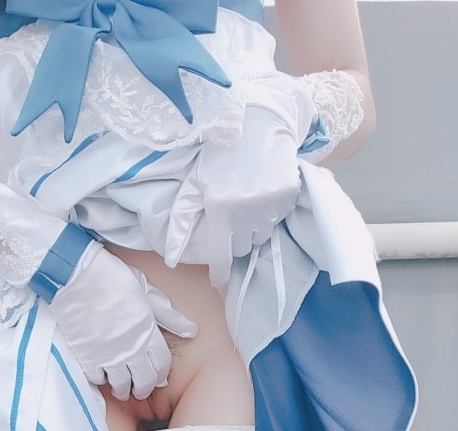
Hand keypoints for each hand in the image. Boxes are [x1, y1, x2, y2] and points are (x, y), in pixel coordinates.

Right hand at [48, 246, 196, 399]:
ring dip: (123, 389)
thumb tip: (191, 331)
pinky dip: (100, 379)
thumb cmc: (113, 279)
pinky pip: (97, 379)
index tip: (157, 378)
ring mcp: (109, 355)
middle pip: (144, 380)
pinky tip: (101, 374)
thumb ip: (169, 316)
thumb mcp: (147, 292)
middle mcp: (131, 349)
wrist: (77, 277)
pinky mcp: (88, 357)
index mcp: (148, 332)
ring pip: (121, 385)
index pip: (161, 365)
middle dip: (144, 388)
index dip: (160, 375)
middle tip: (140, 390)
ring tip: (121, 389)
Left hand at [166, 83, 317, 286]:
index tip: (218, 280)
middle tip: (231, 218)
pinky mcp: (287, 197)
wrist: (259, 122)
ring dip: (252, 228)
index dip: (219, 273)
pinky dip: (269, 214)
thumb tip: (169, 258)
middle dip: (235, 239)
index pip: (221, 258)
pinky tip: (262, 192)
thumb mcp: (195, 185)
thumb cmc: (219, 155)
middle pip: (242, 248)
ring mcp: (269, 206)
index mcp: (220, 211)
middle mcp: (246, 213)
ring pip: (260, 236)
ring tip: (246, 203)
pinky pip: (277, 220)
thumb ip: (181, 222)